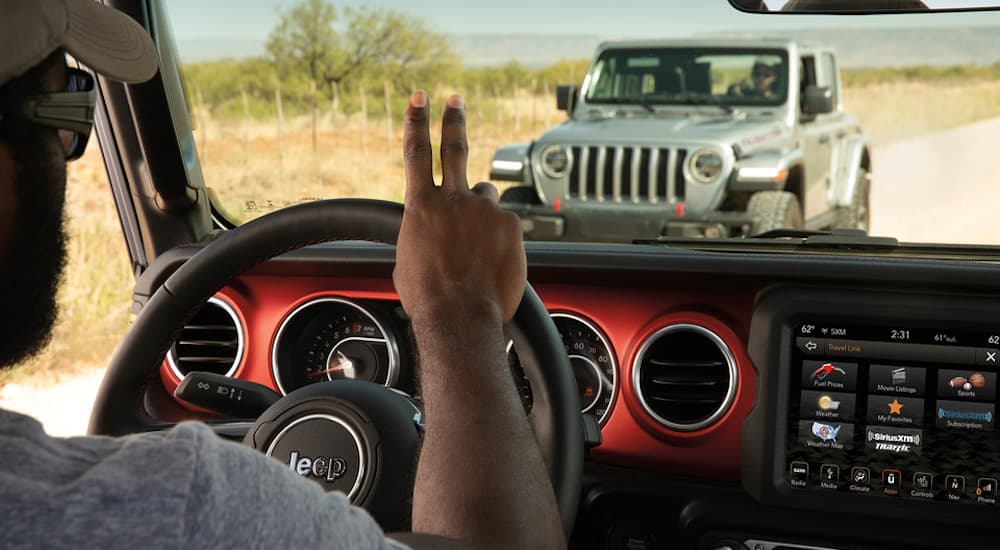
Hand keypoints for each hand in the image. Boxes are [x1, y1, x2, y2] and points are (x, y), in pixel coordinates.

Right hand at [393, 91, 526, 323]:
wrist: (460, 315)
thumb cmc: (429, 297)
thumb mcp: (408, 261)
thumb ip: (421, 234)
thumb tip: (429, 235)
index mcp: (421, 206)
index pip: (415, 154)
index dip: (416, 122)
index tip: (419, 98)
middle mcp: (453, 199)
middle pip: (454, 149)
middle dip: (453, 120)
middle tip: (456, 99)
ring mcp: (484, 209)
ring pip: (486, 197)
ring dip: (483, 213)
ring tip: (479, 246)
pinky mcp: (510, 223)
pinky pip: (506, 225)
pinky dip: (501, 239)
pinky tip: (494, 261)